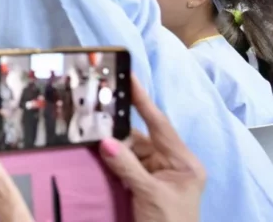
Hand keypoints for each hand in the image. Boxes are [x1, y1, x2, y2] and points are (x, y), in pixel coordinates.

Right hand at [98, 76, 204, 221]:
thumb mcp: (150, 195)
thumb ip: (127, 167)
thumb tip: (104, 141)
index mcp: (184, 162)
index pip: (160, 124)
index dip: (143, 100)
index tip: (129, 77)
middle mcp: (171, 164)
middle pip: (140, 138)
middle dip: (117, 129)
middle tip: (93, 113)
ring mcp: (157, 176)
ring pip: (129, 152)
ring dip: (111, 147)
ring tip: (88, 135)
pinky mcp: (143, 187)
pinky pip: (124, 166)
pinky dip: (110, 161)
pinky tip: (95, 154)